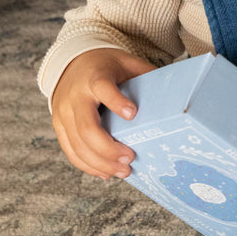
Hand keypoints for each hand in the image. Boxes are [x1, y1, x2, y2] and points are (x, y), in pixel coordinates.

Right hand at [50, 49, 155, 178]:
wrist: (70, 63)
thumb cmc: (105, 66)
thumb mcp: (127, 62)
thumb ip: (146, 75)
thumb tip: (177, 92)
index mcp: (94, 77)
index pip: (102, 88)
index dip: (116, 101)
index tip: (133, 114)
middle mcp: (75, 96)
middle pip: (87, 127)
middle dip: (108, 148)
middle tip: (130, 158)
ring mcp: (64, 113)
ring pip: (77, 144)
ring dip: (100, 163)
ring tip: (123, 171)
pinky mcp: (59, 126)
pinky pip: (70, 150)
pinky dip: (87, 165)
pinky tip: (105, 173)